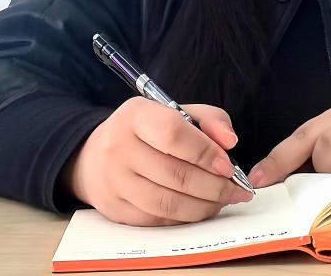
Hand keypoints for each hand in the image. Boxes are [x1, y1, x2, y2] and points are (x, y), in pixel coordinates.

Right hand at [62, 97, 253, 224]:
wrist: (93, 155)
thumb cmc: (144, 131)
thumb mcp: (174, 111)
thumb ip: (208, 119)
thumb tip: (230, 141)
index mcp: (135, 115)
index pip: (173, 134)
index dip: (206, 152)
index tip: (228, 166)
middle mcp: (119, 148)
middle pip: (175, 174)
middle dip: (214, 186)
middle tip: (237, 190)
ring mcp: (114, 181)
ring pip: (167, 203)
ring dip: (203, 207)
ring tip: (223, 201)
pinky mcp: (114, 209)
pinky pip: (156, 220)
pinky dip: (184, 218)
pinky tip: (200, 210)